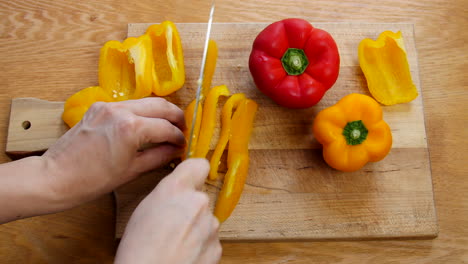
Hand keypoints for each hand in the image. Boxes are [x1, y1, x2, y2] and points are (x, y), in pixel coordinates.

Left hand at [43, 97, 185, 208]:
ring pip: (145, 101)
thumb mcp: (132, 171)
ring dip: (159, 112)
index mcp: (131, 128)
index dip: (178, 137)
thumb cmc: (92, 180)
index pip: (166, 127)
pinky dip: (141, 112)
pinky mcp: (99, 107)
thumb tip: (175, 150)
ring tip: (166, 127)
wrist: (56, 176)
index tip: (183, 145)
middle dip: (175, 117)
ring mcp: (108, 106)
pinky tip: (145, 125)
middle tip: (182, 130)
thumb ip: (159, 156)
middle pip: (161, 105)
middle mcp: (121, 110)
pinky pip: (129, 105)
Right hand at [115, 159, 221, 263]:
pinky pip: (209, 240)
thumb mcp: (144, 209)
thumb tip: (177, 194)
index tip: (191, 178)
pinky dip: (199, 247)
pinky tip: (182, 255)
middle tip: (171, 224)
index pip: (199, 164)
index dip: (194, 172)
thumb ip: (167, 194)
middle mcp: (198, 202)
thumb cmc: (138, 249)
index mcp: (176, 188)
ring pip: (205, 220)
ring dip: (195, 229)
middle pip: (199, 198)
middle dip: (190, 208)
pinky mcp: (217, 247)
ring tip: (174, 243)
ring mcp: (210, 225)